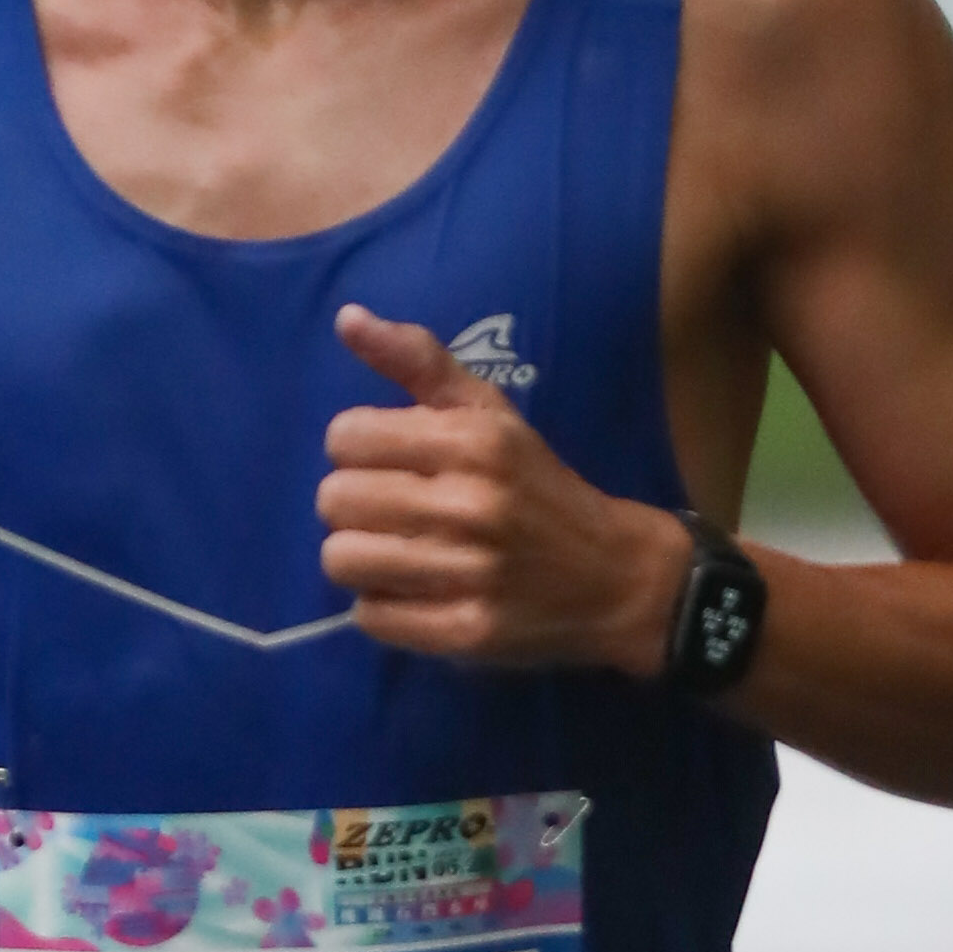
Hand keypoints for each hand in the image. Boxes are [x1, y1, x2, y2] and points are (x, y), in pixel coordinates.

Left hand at [317, 309, 688, 674]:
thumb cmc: (540, 487)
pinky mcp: (466, 632)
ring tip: (401, 556)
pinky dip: (385, 608)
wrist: (617, 578)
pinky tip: (419, 595)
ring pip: (342, 560)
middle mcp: (470, 504)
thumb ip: (419, 362)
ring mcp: (469, 573)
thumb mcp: (492, 413)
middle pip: (335, 499)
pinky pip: (370, 617)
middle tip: (396, 514)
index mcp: (472, 441)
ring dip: (363, 559)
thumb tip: (347, 319)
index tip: (393, 464)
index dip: (359, 451)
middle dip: (356, 506)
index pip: (345, 437)